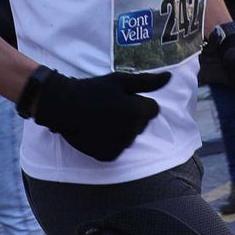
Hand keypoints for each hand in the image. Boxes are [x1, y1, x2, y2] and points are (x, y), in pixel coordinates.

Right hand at [32, 70, 170, 161]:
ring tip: (103, 117)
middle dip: (132, 115)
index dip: (139, 101)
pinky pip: (118, 147)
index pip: (153, 109)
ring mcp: (120, 146)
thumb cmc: (93, 89)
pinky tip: (98, 129)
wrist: (64, 106)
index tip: (123, 97)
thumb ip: (148, 82)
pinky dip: (112, 140)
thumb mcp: (120, 80)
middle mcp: (131, 133)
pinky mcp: (108, 156)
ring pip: (130, 136)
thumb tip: (170, 78)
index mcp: (137, 113)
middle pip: (141, 123)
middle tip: (111, 105)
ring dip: (123, 128)